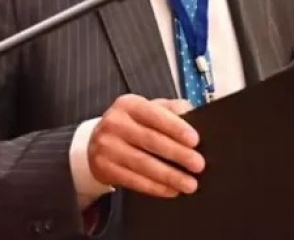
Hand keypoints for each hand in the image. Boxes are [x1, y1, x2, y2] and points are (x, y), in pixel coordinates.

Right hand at [88, 94, 204, 197]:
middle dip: (177, 154)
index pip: (155, 115)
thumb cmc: (130, 125)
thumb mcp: (147, 109)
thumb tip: (190, 112)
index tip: (195, 140)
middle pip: (150, 140)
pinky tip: (171, 189)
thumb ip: (169, 108)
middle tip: (198, 164)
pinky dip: (155, 187)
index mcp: (129, 104)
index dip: (176, 128)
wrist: (96, 142)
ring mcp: (107, 147)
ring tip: (189, 183)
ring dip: (169, 176)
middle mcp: (115, 123)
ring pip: (143, 164)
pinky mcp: (104, 168)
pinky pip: (134, 181)